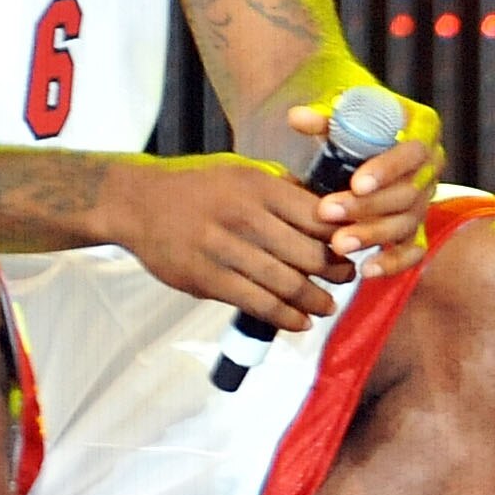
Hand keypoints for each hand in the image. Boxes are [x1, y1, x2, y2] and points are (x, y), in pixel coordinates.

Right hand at [108, 154, 343, 331]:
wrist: (138, 204)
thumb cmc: (198, 188)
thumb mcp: (243, 173)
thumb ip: (283, 191)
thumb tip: (331, 211)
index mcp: (260, 187)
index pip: (320, 217)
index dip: (345, 237)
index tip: (356, 247)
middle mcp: (245, 217)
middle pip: (311, 254)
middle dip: (338, 272)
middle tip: (347, 279)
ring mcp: (225, 250)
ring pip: (288, 284)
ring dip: (316, 300)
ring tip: (328, 305)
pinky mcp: (208, 279)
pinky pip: (259, 304)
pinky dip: (286, 317)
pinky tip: (301, 322)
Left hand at [287, 93, 446, 270]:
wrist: (369, 147)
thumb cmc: (356, 128)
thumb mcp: (343, 118)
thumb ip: (323, 120)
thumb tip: (297, 118)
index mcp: (421, 132)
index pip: (412, 153)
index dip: (387, 170)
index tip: (356, 184)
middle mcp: (430, 168)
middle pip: (407, 194)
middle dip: (367, 207)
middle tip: (327, 212)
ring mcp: (424, 201)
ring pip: (407, 224)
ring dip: (372, 235)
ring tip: (337, 245)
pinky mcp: (417, 230)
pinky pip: (413, 251)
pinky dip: (392, 262)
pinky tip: (366, 270)